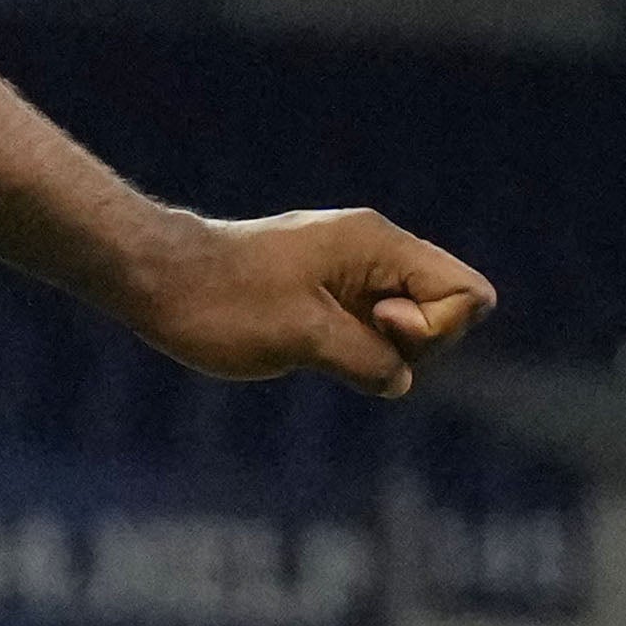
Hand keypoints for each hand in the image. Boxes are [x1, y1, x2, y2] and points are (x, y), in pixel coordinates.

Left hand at [128, 207, 496, 396]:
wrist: (158, 280)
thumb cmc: (223, 303)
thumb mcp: (304, 337)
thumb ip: (368, 360)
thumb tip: (399, 380)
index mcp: (378, 245)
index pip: (467, 292)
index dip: (436, 327)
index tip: (377, 325)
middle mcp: (374, 253)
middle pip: (445, 311)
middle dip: (413, 342)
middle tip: (342, 337)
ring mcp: (352, 274)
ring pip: (408, 326)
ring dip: (378, 351)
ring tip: (317, 342)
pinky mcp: (328, 297)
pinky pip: (371, 330)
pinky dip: (354, 350)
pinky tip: (311, 349)